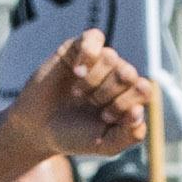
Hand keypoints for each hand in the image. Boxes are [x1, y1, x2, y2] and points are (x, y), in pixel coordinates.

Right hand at [15, 28, 149, 164]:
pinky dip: (88, 54)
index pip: (144, 89)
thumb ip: (130, 136)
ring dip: (93, 80)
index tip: (106, 117)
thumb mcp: (105, 145)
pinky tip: (76, 71)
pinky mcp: (77, 48)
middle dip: (110, 92)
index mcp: (128, 97)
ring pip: (111, 57)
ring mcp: (97, 61)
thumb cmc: (74, 135)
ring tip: (78, 93)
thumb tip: (139, 112)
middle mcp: (115, 76)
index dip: (127, 103)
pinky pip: (94, 37)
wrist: (37, 128)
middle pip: (129, 73)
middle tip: (93, 104)